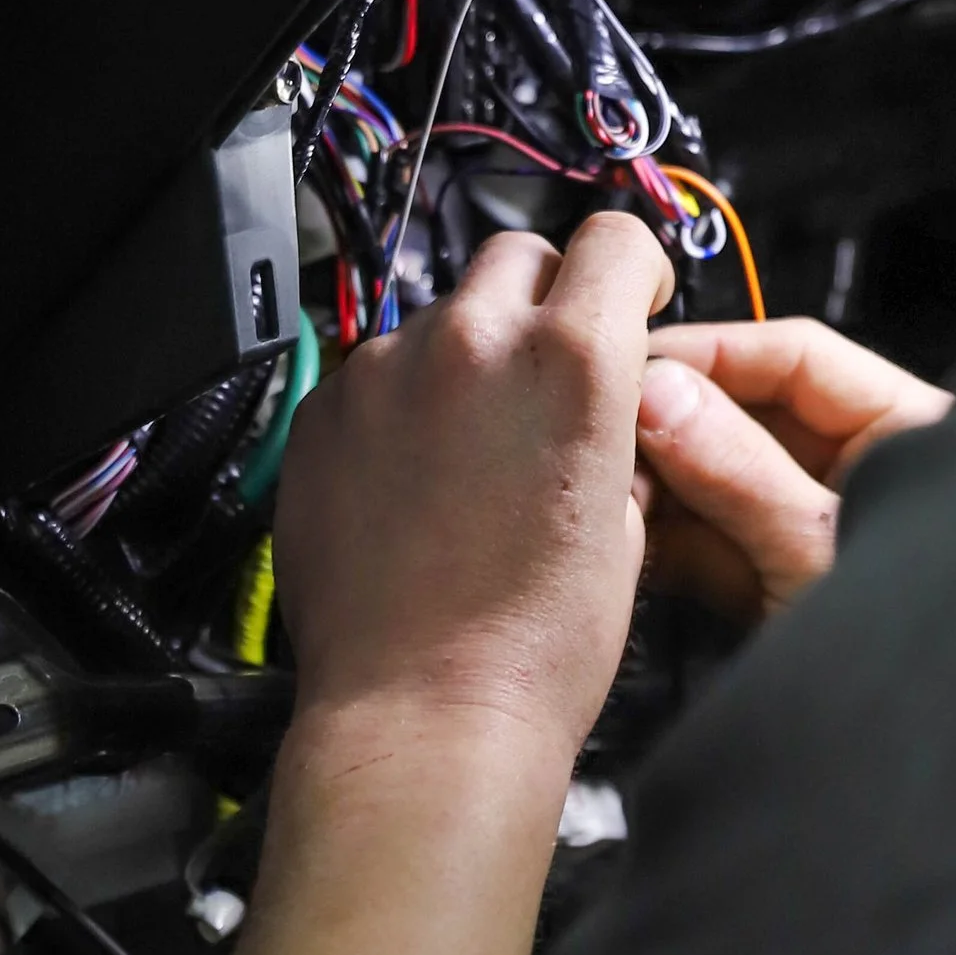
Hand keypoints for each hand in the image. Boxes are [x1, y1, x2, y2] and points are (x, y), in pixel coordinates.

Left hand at [274, 216, 672, 767]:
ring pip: (443, 315)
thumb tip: (606, 403)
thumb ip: (614, 428)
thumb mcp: (627, 523)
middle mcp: (476, 343)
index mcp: (573, 359)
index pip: (614, 239)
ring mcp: (387, 371)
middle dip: (546, 299)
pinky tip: (414, 477)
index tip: (627, 297)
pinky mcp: (324, 410)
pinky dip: (402, 402)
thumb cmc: (534, 645)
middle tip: (548, 369)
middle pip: (521, 255)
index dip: (631, 269)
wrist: (422, 715)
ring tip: (471, 449)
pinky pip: (376, 370)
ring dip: (468, 356)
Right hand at [634, 317, 952, 623]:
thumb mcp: (821, 548)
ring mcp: (811, 533)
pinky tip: (622, 539)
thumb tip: (662, 395)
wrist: (934, 771)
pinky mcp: (774, 592)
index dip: (713, 353)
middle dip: (674, 424)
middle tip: (606, 433)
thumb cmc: (928, 647)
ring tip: (606, 490)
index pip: (797, 357)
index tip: (637, 363)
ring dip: (660, 484)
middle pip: (749, 414)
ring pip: (719, 482)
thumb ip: (741, 470)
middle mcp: (857, 473)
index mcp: (904, 432)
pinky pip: (712, 547)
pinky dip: (666, 542)